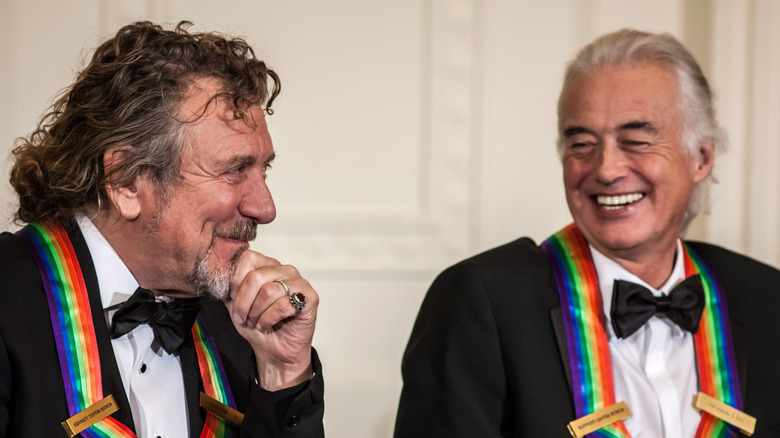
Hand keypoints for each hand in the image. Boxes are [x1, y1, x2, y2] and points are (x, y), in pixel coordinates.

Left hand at [224, 249, 317, 390]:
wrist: (276, 351)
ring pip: (269, 291)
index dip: (236, 280)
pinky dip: (269, 319)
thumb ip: (229, 288)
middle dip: (243, 302)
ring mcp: (300, 283)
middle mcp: (285, 270)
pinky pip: (283, 305)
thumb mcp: (235, 305)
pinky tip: (267, 325)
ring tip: (256, 322)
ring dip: (256, 313)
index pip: (248, 258)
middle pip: (256, 276)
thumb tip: (221, 276)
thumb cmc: (259, 326)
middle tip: (242, 317)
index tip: (233, 298)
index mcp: (268, 266)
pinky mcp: (310, 298)